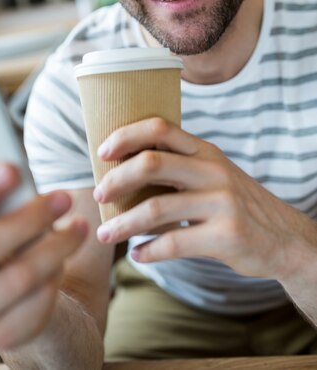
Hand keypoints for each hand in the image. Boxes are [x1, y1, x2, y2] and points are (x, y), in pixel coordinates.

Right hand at [0, 162, 87, 349]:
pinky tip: (66, 259)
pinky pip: (36, 303)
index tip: (12, 169)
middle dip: (29, 217)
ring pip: (18, 277)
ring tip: (80, 226)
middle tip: (63, 196)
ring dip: (56, 246)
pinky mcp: (3, 334)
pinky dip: (56, 276)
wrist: (16, 293)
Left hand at [93, 117, 316, 281]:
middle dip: (116, 179)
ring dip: (123, 224)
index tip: (102, 152)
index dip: (125, 136)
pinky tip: (138, 255)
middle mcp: (213, 170)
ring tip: (105, 234)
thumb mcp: (211, 174)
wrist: (283, 237)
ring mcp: (222, 202)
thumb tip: (119, 171)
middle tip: (98, 195)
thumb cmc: (233, 204)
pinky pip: (174, 244)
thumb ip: (176, 167)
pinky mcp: (226, 235)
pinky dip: (149, 251)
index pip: (160, 128)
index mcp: (205, 151)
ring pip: (156, 208)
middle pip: (151, 163)